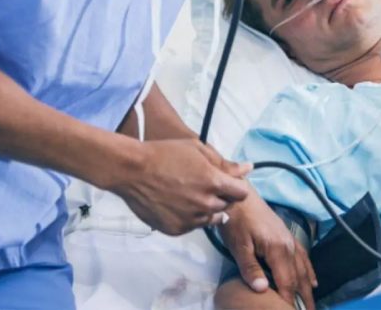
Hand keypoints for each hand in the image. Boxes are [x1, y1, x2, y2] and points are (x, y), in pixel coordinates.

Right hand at [109, 138, 251, 234]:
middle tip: (203, 186)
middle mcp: (206, 204)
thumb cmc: (165, 154)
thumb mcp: (198, 150)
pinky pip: (192, 226)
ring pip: (211, 219)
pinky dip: (189, 218)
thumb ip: (225, 163)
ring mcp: (190, 219)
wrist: (132, 170)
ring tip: (190, 195)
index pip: (242, 193)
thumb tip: (248, 168)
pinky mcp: (176, 229)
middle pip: (227, 206)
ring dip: (206, 209)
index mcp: (214, 182)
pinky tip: (178, 204)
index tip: (226, 182)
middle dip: (221, 197)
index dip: (235, 187)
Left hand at [221, 184, 316, 309]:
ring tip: (311, 305)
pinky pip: (304, 257)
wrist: (239, 197)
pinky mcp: (288, 236)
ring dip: (308, 288)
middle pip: (299, 278)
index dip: (288, 300)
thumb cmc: (236, 221)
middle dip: (303, 298)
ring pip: (303, 269)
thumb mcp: (239, 246)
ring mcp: (291, 241)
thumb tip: (262, 289)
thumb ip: (250, 268)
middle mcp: (290, 246)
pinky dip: (309, 271)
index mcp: (278, 250)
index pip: (287, 282)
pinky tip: (313, 281)